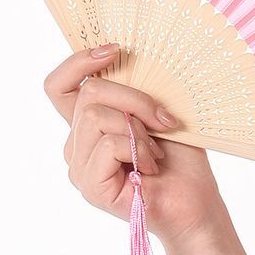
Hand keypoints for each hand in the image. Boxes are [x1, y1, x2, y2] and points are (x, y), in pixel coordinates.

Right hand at [45, 43, 225, 247]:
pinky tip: (149, 169)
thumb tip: (119, 58)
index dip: (78, 63)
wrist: (195, 204)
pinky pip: (106, 144)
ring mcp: (79, 167)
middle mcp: (77, 145)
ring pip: (95, 116)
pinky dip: (137, 150)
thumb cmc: (180, 161)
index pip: (59, 86)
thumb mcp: (155, 112)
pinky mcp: (90, 185)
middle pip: (88, 94)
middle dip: (134, 99)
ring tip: (155, 153)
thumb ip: (131, 91)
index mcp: (87, 124)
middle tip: (164, 121)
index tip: (114, 51)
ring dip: (136, 129)